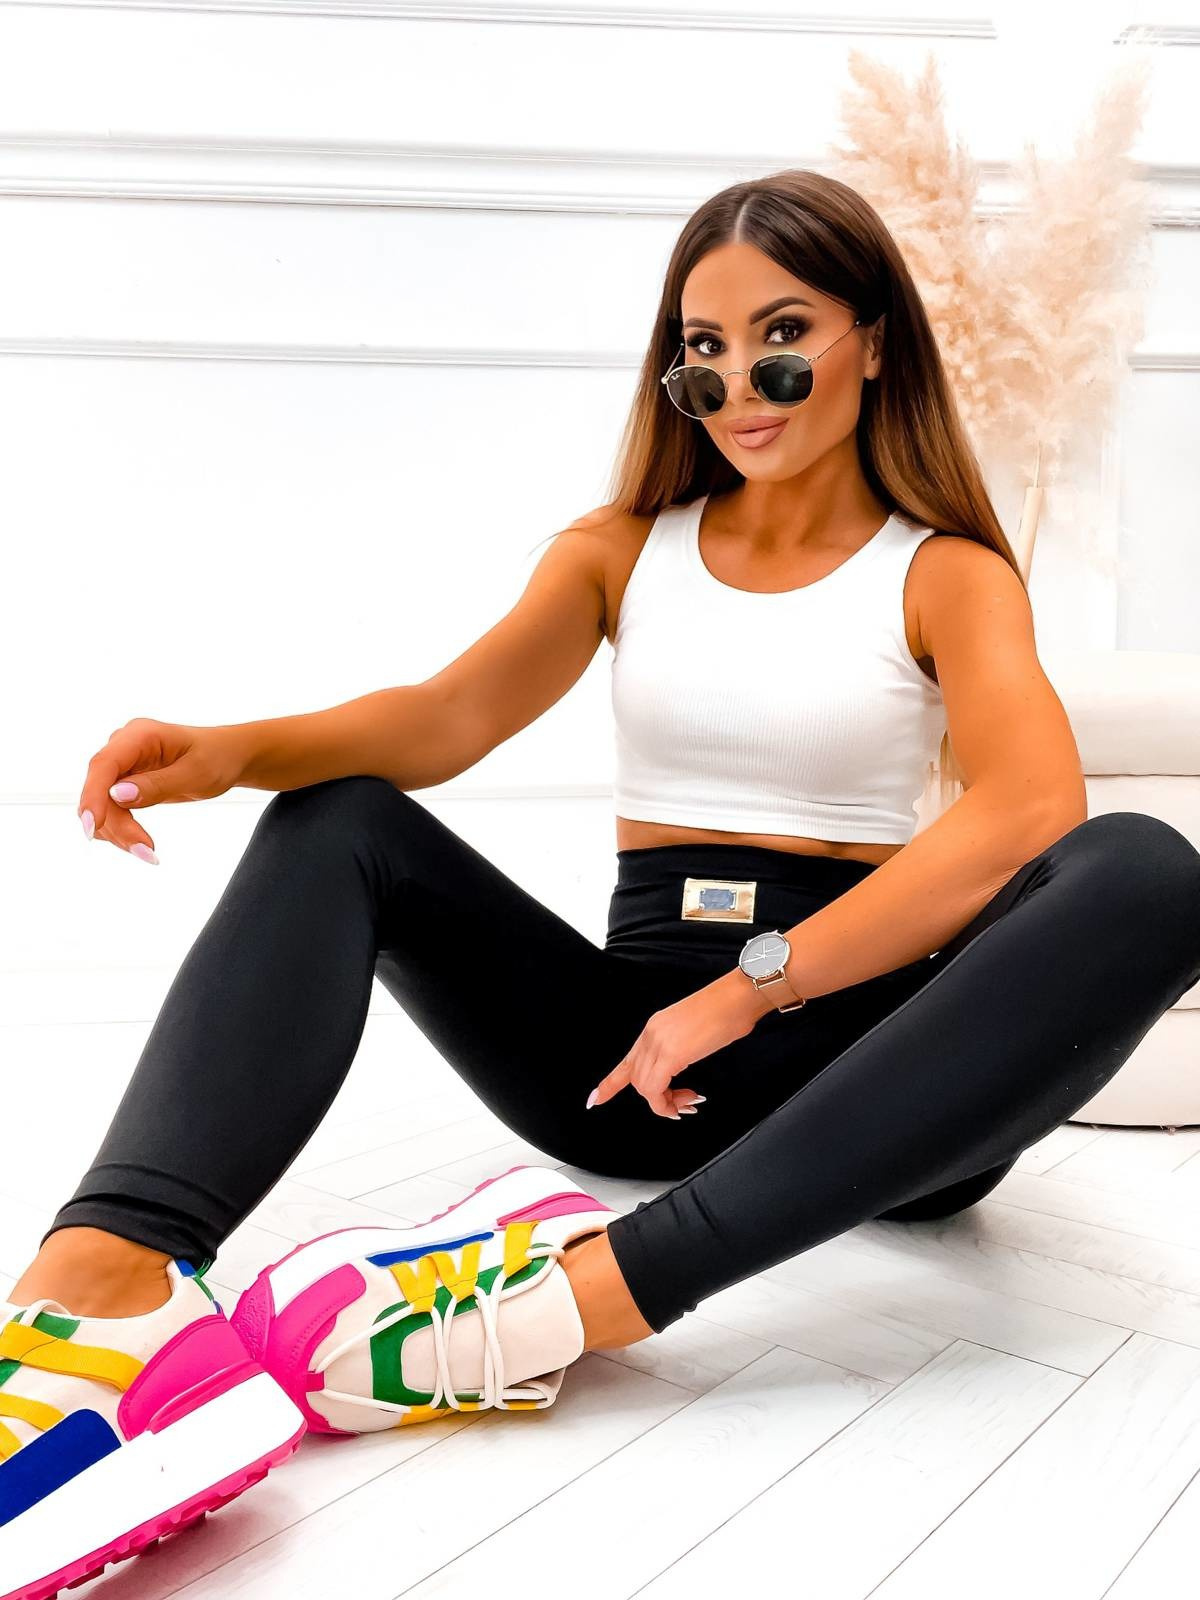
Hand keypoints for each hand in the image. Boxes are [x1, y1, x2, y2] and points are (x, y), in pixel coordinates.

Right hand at [78, 718, 253, 862]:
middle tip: (146, 851)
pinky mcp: (123, 783)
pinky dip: (120, 830)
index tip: (92, 826)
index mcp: (139, 735)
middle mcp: (124, 747)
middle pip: (100, 789)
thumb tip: (117, 795)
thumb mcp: (196, 773)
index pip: (104, 764)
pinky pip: (109, 810)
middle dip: (116, 824)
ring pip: (101, 805)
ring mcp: (122, 765)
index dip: (93, 796)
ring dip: (118, 832)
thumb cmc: (217, 758)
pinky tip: (140, 842)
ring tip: (148, 852)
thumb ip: (158, 784)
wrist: (227, 758)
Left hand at [586, 977, 762, 1118]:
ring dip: (666, 1103)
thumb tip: (681, 1066)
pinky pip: (656, 1089)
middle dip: (656, 1100)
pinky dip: (667, 1104)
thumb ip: (681, 1049)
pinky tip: (687, 1101)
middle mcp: (651, 1035)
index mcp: (655, 1028)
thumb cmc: (727, 1011)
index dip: (609, 1084)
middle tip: (682, 1104)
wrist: (739, 996)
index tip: (595, 1099)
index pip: (626, 1062)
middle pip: (636, 1079)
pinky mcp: (672, 1054)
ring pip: (645, 1088)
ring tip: (690, 1102)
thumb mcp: (695, 1032)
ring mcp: (659, 1043)